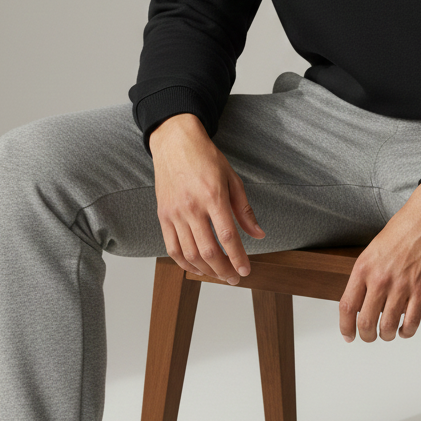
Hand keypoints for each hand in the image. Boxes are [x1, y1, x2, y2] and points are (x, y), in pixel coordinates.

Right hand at [150, 112, 264, 282]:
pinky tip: (197, 268)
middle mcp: (192, 207)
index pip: (228, 236)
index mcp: (213, 196)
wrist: (175, 142)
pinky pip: (172, 248)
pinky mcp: (163, 216)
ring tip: (218, 275)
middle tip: (234, 278)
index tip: (245, 270)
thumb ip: (244, 209)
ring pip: (190, 254)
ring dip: (206, 271)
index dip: (238, 257)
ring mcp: (175, 213)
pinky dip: (184, 263)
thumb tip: (258, 234)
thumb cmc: (206, 158)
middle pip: (208, 251)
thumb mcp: (232, 178)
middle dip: (223, 270)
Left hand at [339, 182, 420, 342]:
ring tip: (389, 333)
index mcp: (364, 267)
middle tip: (370, 336)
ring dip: (387, 335)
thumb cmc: (403, 228)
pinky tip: (406, 329)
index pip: (347, 306)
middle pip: (366, 322)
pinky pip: (412, 322)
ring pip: (389, 327)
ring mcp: (402, 285)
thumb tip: (361, 302)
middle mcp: (380, 278)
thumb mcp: (374, 250)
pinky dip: (407, 332)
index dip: (345, 327)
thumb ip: (366, 275)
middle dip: (366, 336)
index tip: (348, 335)